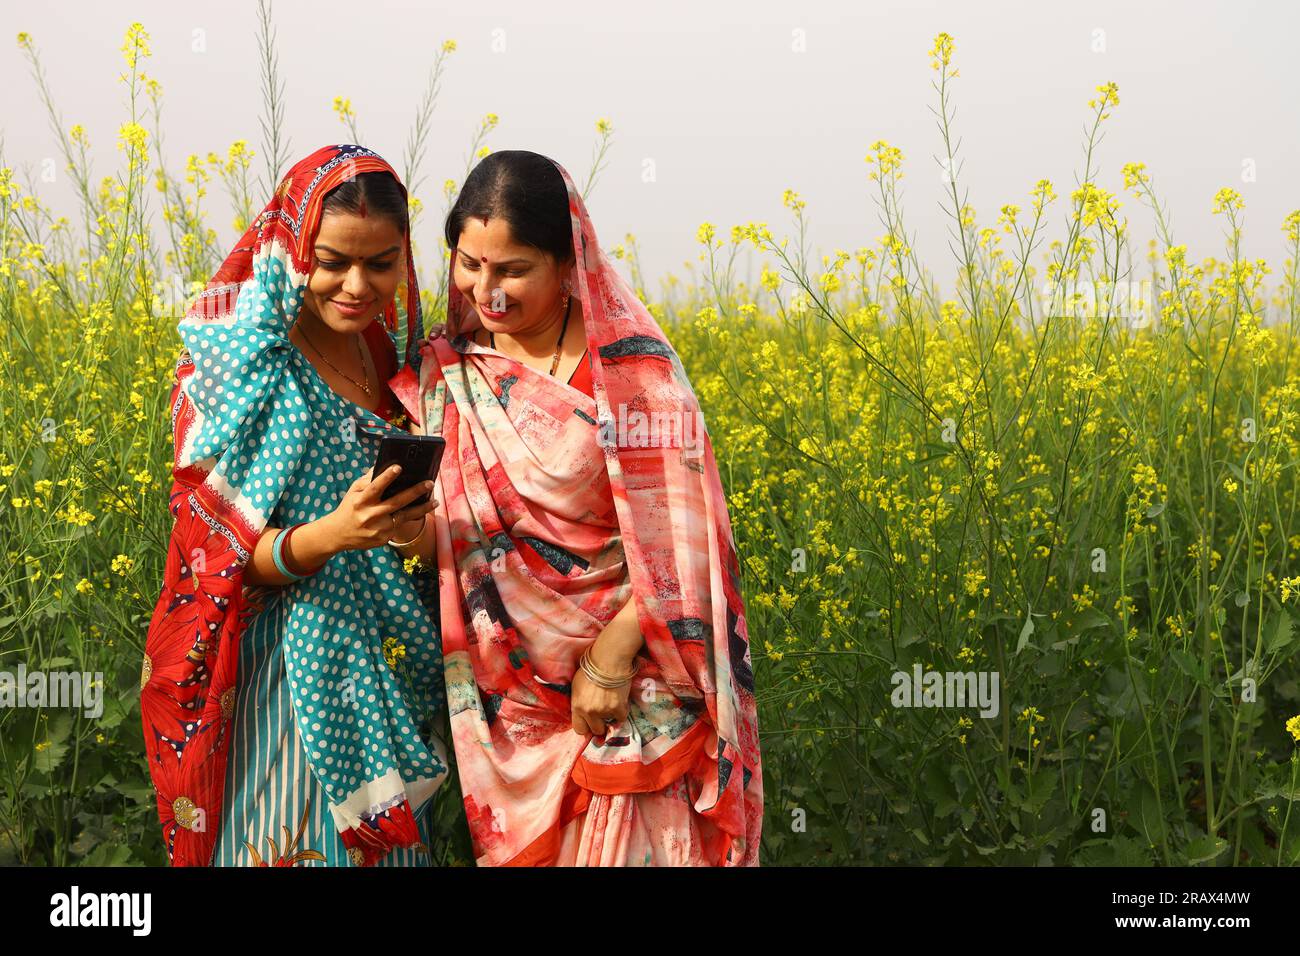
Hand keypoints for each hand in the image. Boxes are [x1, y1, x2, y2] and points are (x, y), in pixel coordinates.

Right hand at [320, 464, 435, 552]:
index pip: (375, 487)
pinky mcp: (383, 539)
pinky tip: (421, 510)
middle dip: (414, 492)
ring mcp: (378, 529)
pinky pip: (400, 525)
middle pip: (396, 502)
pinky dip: (410, 517)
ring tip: (435, 501)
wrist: (338, 534)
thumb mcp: (354, 492)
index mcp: (361, 501)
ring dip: (422, 508)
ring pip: (404, 516)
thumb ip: (369, 480)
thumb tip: (385, 465)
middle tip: (430, 483)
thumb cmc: (350, 507)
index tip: (398, 467)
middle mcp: (370, 515)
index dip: (386, 477)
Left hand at [570, 665, 632, 736]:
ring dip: (611, 715)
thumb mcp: (576, 686)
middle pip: (596, 730)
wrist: (609, 659)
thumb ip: (578, 702)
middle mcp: (589, 712)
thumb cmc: (591, 668)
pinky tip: (619, 701)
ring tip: (611, 700)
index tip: (590, 723)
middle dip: (599, 725)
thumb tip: (583, 713)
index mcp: (577, 706)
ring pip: (610, 723)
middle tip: (603, 715)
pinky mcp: (618, 708)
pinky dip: (621, 711)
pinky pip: (621, 718)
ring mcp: (604, 711)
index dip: (586, 727)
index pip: (579, 729)